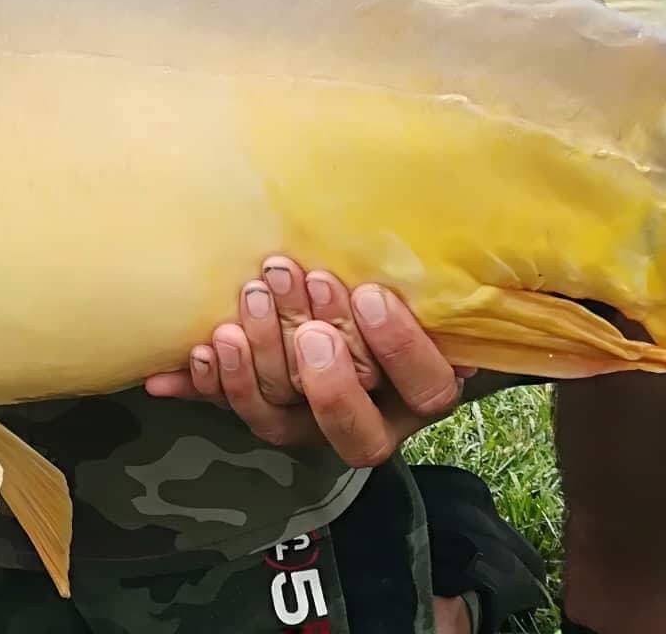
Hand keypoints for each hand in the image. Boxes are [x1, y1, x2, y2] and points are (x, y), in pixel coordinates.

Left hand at [145, 256, 469, 467]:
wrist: (350, 308)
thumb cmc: (394, 286)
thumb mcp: (423, 283)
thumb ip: (437, 275)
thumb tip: (468, 238)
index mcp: (420, 391)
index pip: (425, 390)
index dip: (398, 349)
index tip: (369, 295)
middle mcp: (370, 418)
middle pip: (351, 427)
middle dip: (323, 373)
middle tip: (303, 309)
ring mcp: (311, 423)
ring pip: (283, 419)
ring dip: (260, 363)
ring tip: (249, 304)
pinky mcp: (264, 411)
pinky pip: (232, 409)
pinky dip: (211, 382)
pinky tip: (197, 350)